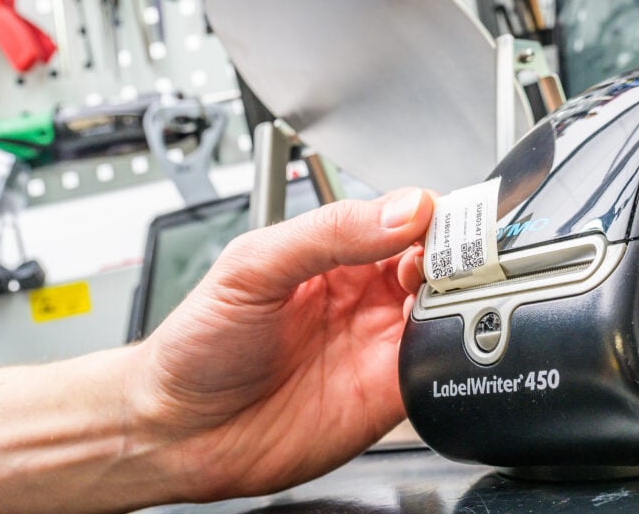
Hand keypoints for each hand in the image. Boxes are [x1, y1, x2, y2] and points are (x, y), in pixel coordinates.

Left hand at [130, 187, 432, 500]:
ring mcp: (380, 344)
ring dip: (461, 299)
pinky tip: (440, 340)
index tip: (443, 217)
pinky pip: (439, 368)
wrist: (177, 430)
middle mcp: (367, 296)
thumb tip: (403, 208)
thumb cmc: (199, 344)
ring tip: (445, 296)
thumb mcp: (253, 266)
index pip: (405, 219)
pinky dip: (453, 352)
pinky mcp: (389, 394)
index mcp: (337, 253)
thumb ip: (328, 232)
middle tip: (456, 258)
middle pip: (439, 262)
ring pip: (449, 311)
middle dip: (459, 254)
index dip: (432, 215)